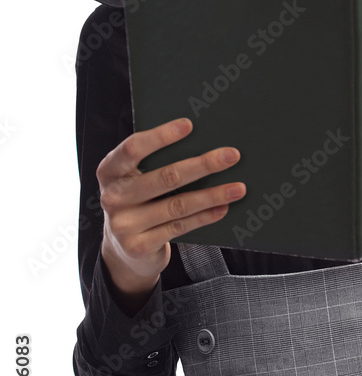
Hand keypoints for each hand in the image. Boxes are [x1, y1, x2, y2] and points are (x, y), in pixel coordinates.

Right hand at [97, 117, 245, 312]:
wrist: (121, 250)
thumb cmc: (137, 202)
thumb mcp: (135, 179)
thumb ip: (155, 163)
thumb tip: (204, 145)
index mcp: (109, 171)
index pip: (133, 148)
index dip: (161, 136)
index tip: (189, 125)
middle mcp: (112, 196)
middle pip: (165, 177)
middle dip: (203, 165)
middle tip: (232, 155)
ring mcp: (124, 224)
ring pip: (178, 205)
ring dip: (212, 194)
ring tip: (238, 188)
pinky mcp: (139, 246)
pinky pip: (180, 226)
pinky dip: (205, 216)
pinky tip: (222, 208)